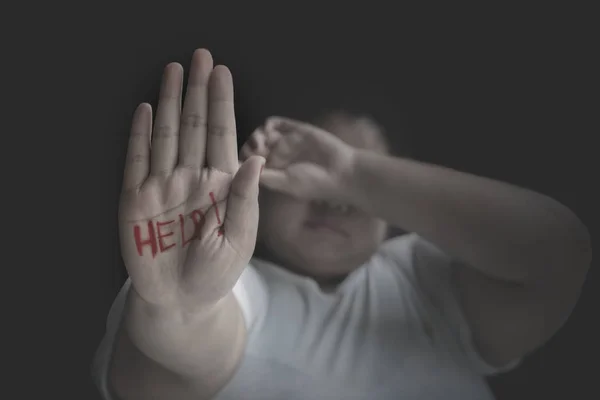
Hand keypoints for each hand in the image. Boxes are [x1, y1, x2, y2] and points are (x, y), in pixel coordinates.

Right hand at [119, 49, 264, 312]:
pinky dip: (139, 136)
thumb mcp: (240, 239)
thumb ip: (246, 199)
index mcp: (221, 185)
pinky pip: (137, 161)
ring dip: (169, 102)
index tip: (223, 73)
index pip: (221, 135)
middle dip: (197, 91)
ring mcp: (163, 186)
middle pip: (193, 126)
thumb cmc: (216, 273)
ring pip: (166, 135)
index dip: (221, 104)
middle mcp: (192, 178)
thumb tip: (257, 158)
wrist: (181, 301)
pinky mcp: (136, 200)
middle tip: (200, 57)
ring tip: (175, 71)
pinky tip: (144, 110)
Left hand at [240, 116, 355, 201]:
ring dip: (257, 136)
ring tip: (261, 143)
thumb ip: (264, 175)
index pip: (250, 162)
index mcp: (273, 171)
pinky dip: (268, 125)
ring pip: (262, 134)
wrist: (340, 172)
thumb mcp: (284, 183)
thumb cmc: (314, 183)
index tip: (240, 162)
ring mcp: (286, 142)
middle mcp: (277, 156)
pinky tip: (268, 131)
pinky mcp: (295, 129)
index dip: (243, 159)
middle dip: (249, 147)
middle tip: (254, 150)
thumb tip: (241, 167)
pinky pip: (276, 123)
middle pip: (254, 146)